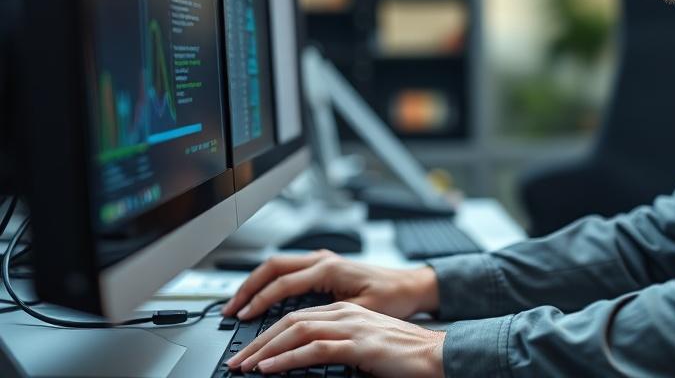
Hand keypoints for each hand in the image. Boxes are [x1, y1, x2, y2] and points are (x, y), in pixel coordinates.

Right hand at [221, 251, 438, 320]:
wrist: (411, 286)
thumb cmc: (392, 297)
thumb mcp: (360, 311)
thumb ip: (330, 317)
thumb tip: (301, 330)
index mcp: (329, 268)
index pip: (282, 284)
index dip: (259, 303)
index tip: (241, 319)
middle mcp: (323, 260)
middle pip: (272, 267)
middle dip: (247, 288)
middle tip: (229, 310)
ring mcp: (323, 261)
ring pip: (278, 266)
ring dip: (256, 284)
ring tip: (238, 305)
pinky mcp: (325, 267)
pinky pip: (289, 270)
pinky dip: (270, 283)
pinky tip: (262, 299)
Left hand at [226, 301, 444, 376]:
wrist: (434, 353)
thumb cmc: (402, 351)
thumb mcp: (362, 342)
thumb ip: (335, 343)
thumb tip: (303, 356)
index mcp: (344, 309)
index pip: (295, 315)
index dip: (267, 331)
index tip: (248, 350)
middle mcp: (344, 312)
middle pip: (289, 320)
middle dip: (258, 340)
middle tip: (236, 360)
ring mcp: (351, 326)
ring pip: (297, 330)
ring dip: (265, 349)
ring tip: (245, 366)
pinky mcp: (359, 345)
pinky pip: (315, 348)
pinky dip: (287, 358)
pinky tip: (270, 368)